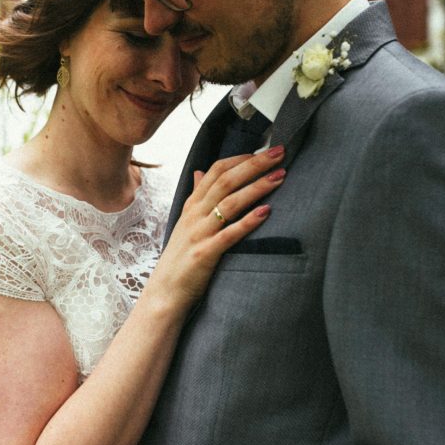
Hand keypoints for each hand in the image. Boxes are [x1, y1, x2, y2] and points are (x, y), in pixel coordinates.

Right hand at [151, 145, 285, 309]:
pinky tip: (266, 212)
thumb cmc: (180, 258)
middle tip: (279, 153)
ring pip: (229, 203)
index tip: (264, 151)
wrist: (165, 293)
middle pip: (226, 181)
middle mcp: (195, 215)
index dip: (241, 159)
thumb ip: (196, 197)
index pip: (216, 171)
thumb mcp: (185, 223)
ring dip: (256, 188)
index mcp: (192, 205)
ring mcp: (199, 233)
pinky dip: (248, 222)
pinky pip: (229, 234)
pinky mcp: (205, 254)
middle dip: (254, 165)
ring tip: (279, 177)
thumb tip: (201, 172)